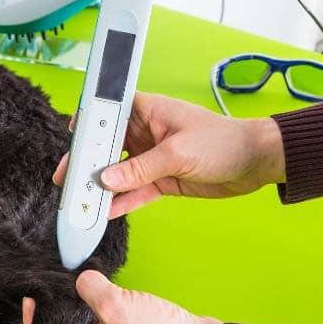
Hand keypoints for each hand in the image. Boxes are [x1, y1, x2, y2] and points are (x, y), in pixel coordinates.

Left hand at [21, 271, 220, 323]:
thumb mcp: (116, 307)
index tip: (30, 297)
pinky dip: (100, 308)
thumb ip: (90, 290)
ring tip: (75, 284)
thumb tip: (79, 279)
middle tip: (52, 284)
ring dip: (82, 306)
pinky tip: (102, 291)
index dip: (35, 321)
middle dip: (60, 309)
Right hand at [53, 92, 284, 217]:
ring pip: (117, 172)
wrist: (256, 162)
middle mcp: (144, 132)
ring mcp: (151, 157)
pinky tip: (105, 213)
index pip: (107, 111)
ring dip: (100, 187)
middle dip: (85, 163)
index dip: (86, 123)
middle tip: (66, 181)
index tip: (70, 140)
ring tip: (81, 202)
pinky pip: (134, 191)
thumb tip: (106, 180)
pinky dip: (121, 202)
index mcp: (147, 111)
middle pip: (106, 146)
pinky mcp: (161, 180)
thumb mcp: (178, 152)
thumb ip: (140, 168)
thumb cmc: (223, 141)